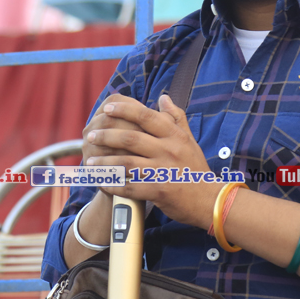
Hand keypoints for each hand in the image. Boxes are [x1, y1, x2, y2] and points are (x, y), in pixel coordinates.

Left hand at [85, 94, 221, 229]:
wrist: (209, 201)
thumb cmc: (196, 168)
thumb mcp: (189, 140)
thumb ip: (176, 118)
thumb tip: (163, 97)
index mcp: (175, 135)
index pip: (146, 116)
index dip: (125, 109)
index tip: (107, 108)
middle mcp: (168, 150)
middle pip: (131, 138)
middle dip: (107, 136)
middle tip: (91, 135)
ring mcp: (163, 171)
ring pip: (126, 163)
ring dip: (105, 162)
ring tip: (90, 162)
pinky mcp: (158, 191)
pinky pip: (129, 186)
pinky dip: (113, 185)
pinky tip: (102, 183)